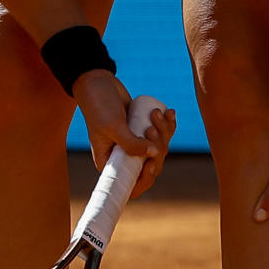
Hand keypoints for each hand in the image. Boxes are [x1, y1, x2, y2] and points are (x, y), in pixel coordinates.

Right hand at [72, 70, 176, 198]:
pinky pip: (162, 134)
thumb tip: (154, 155)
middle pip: (151, 165)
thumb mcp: (113, 126)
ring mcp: (135, 144)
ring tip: (155, 113)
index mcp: (111, 163)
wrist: (98, 83)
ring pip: (159, 148)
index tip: (150, 165)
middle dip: (158, 147)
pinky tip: (169, 112)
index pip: (131, 185)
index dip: (144, 180)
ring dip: (164, 132)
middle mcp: (124, 157)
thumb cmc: (99, 106)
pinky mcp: (143, 130)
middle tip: (151, 128)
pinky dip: (168, 124)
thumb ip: (131, 143)